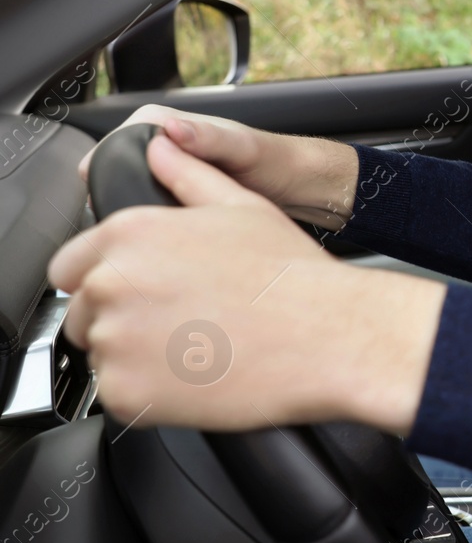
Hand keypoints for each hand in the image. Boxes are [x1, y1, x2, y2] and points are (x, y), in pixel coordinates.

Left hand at [50, 132, 444, 433]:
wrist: (329, 337)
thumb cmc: (292, 276)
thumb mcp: (242, 205)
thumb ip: (187, 174)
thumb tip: (158, 148)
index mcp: (130, 233)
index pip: (70, 265)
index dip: (106, 279)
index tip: (141, 292)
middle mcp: (112, 283)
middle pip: (84, 311)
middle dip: (123, 318)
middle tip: (181, 323)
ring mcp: (116, 340)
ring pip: (101, 354)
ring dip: (135, 356)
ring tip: (196, 349)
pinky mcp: (127, 391)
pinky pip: (120, 394)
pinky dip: (150, 392)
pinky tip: (197, 375)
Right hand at [77, 105, 358, 228]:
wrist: (303, 189)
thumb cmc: (279, 162)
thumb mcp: (245, 148)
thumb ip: (210, 138)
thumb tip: (174, 130)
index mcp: (171, 125)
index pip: (118, 139)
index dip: (106, 163)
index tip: (102, 188)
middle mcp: (167, 148)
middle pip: (118, 170)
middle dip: (116, 193)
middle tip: (120, 220)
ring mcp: (172, 175)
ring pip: (133, 193)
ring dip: (134, 213)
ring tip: (140, 233)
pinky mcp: (180, 198)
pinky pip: (153, 211)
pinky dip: (153, 224)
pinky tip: (161, 239)